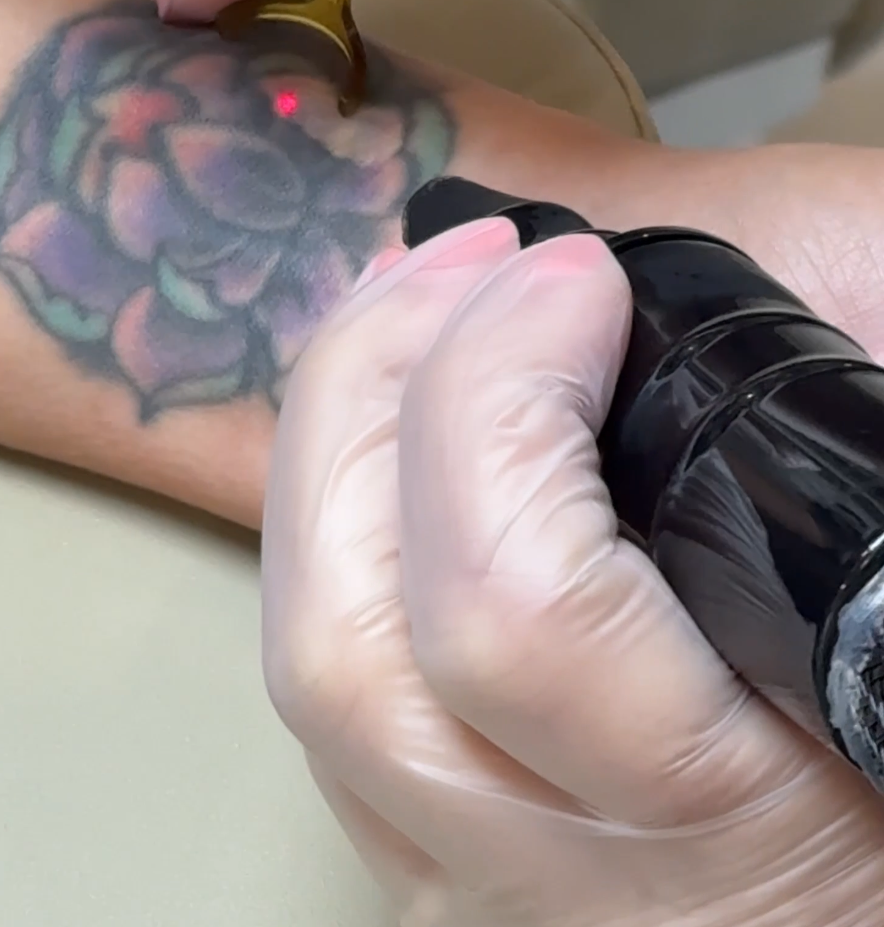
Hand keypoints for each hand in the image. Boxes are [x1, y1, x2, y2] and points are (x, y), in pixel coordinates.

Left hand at [262, 216, 883, 925]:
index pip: (514, 609)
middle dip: (371, 388)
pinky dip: (333, 520)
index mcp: (738, 830)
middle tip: (462, 258)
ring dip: (327, 442)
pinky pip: (331, 679)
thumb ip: (813, 441)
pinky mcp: (437, 867)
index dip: (502, 394)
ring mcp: (481, 886)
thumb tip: (659, 285)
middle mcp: (577, 888)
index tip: (577, 270)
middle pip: (350, 638)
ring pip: (309, 664)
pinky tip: (385, 421)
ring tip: (408, 302)